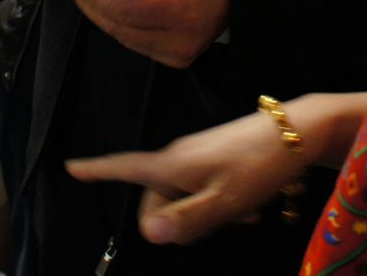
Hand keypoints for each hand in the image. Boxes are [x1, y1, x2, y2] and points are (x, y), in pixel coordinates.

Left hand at [64, 0, 229, 67]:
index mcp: (182, 9)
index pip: (126, 9)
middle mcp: (181, 39)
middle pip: (121, 27)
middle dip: (94, 6)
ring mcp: (180, 54)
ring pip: (126, 38)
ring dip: (104, 17)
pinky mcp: (178, 59)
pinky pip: (138, 43)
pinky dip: (122, 26)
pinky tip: (110, 8)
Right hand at [67, 110, 302, 244]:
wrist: (296, 131)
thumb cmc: (257, 166)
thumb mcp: (223, 202)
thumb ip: (185, 220)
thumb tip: (147, 235)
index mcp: (171, 165)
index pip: (125, 167)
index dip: (97, 169)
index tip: (70, 166)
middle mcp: (178, 156)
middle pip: (156, 199)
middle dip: (178, 220)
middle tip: (217, 224)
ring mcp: (197, 155)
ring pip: (183, 197)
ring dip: (205, 214)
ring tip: (240, 214)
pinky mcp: (215, 157)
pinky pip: (203, 189)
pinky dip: (219, 203)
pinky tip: (248, 209)